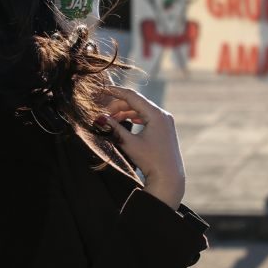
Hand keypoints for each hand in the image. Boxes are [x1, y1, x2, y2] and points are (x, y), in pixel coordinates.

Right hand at [98, 86, 185, 209]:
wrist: (168, 178)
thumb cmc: (150, 161)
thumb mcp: (129, 143)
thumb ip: (114, 128)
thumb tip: (99, 118)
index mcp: (157, 114)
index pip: (133, 96)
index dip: (116, 92)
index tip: (103, 89)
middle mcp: (163, 114)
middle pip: (137, 103)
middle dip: (119, 106)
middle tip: (104, 114)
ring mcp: (165, 121)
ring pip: (142, 110)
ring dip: (126, 112)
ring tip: (112, 120)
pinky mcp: (165, 128)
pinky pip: (148, 117)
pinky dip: (135, 118)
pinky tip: (126, 121)